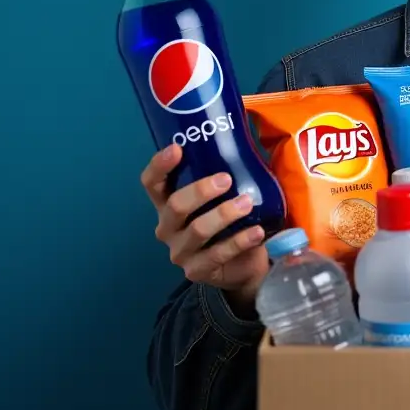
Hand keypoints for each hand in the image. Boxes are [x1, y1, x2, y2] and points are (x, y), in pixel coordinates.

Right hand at [141, 143, 269, 309]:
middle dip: (200, 190)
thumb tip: (242, 138)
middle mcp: (168, 227)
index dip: (160, 165)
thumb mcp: (224, 196)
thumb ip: (225, 172)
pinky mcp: (197, 271)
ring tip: (247, 203)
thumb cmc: (232, 221)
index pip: (152, 183)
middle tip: (226, 179)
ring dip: (223, 214)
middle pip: (175, 206)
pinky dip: (239, 241)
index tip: (177, 148)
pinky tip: (257, 232)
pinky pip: (218, 254)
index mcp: (168, 203)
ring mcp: (180, 251)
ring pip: (197, 230)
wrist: (244, 263)